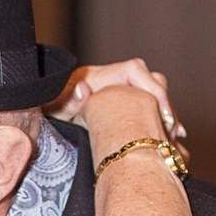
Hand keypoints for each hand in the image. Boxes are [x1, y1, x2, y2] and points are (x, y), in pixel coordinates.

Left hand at [49, 59, 186, 147]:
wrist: (42, 111)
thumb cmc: (48, 107)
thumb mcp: (54, 106)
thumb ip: (68, 99)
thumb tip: (83, 90)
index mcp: (99, 78)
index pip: (135, 71)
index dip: (154, 90)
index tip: (163, 114)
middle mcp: (113, 83)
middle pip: (150, 85)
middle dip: (165, 108)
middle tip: (173, 133)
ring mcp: (119, 96)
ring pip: (152, 100)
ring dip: (165, 119)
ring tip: (174, 142)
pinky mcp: (121, 110)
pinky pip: (146, 113)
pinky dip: (157, 128)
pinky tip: (168, 145)